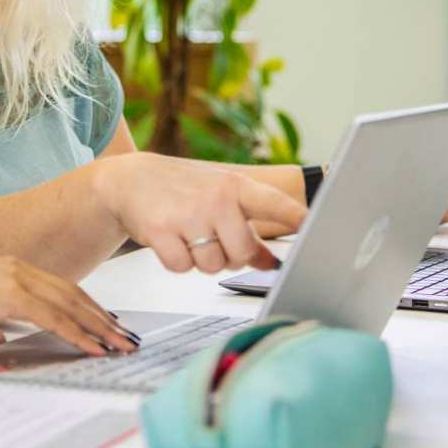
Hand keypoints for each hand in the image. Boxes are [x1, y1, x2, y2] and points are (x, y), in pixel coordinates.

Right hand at [0, 257, 136, 355]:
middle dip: (102, 318)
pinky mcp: (7, 295)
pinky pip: (53, 317)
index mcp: (7, 269)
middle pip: (72, 293)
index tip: (106, 325)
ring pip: (69, 304)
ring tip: (119, 346)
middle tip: (124, 338)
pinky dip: (77, 333)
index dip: (86, 308)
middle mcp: (15, 267)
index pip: (59, 288)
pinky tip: (93, 348)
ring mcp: (12, 278)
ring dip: (98, 327)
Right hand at [104, 152, 307, 274]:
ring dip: (202, 260)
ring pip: (213, 266)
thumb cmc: (181, 189)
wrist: (127, 179)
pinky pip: (182, 268)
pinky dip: (176, 261)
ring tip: (188, 234)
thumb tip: (274, 263)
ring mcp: (187, 214)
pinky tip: (169, 239)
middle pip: (242, 254)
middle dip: (231, 256)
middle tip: (213, 238)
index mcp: (235, 186)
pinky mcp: (160, 231)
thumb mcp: (218, 199)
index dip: (299, 218)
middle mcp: (214, 198)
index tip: (320, 227)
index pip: (275, 204)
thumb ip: (248, 228)